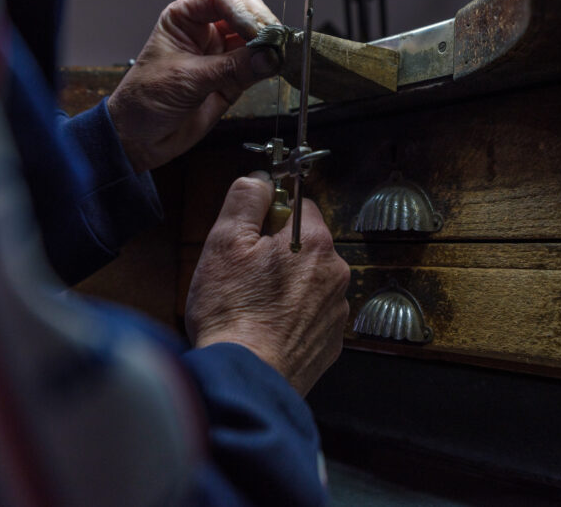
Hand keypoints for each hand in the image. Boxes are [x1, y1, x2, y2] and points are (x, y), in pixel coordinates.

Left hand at [107, 0, 280, 171]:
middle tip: (273, 42)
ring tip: (279, 55)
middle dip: (261, 25)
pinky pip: (259, 66)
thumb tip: (268, 56)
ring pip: (257, 39)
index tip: (254, 33)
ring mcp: (222, 55)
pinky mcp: (233, 80)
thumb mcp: (187, 78)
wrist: (140, 139)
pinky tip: (276, 67)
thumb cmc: (145, 100)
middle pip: (246, 12)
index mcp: (185, 18)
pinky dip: (270, 66)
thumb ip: (230, 67)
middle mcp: (206, 32)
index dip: (242, 11)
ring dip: (270, 45)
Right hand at [185, 172, 350, 396]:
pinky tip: (265, 329)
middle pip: (306, 246)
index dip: (271, 216)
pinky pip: (311, 317)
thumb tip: (259, 180)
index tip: (251, 236)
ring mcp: (336, 312)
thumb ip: (246, 200)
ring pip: (309, 283)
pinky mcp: (330, 344)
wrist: (244, 380)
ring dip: (286, 287)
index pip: (301, 206)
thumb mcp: (224, 242)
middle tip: (244, 275)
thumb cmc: (231, 312)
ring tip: (252, 307)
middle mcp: (336, 275)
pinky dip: (291, 319)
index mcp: (315, 243)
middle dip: (278, 254)